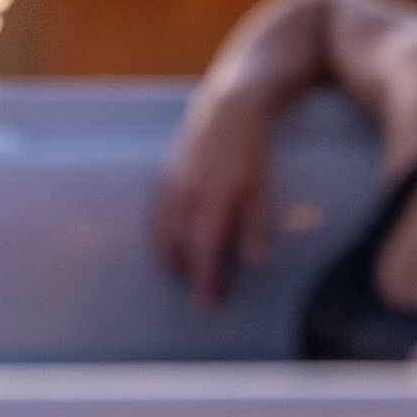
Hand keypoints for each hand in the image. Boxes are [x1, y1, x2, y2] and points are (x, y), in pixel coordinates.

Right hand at [153, 86, 271, 305]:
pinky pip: (155, 215)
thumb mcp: (261, 190)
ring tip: (183, 274)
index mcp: (212, 199)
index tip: (205, 308)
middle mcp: (186, 193)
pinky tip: (171, 244)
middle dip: (184, 275)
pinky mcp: (163, 175)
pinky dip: (160, 236)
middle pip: (177, 248)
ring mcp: (170, 183)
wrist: (227, 109)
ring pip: (161, 233)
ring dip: (169, 259)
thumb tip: (255, 267)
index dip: (202, 283)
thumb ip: (255, 228)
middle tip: (198, 292)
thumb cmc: (249, 153)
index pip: (202, 252)